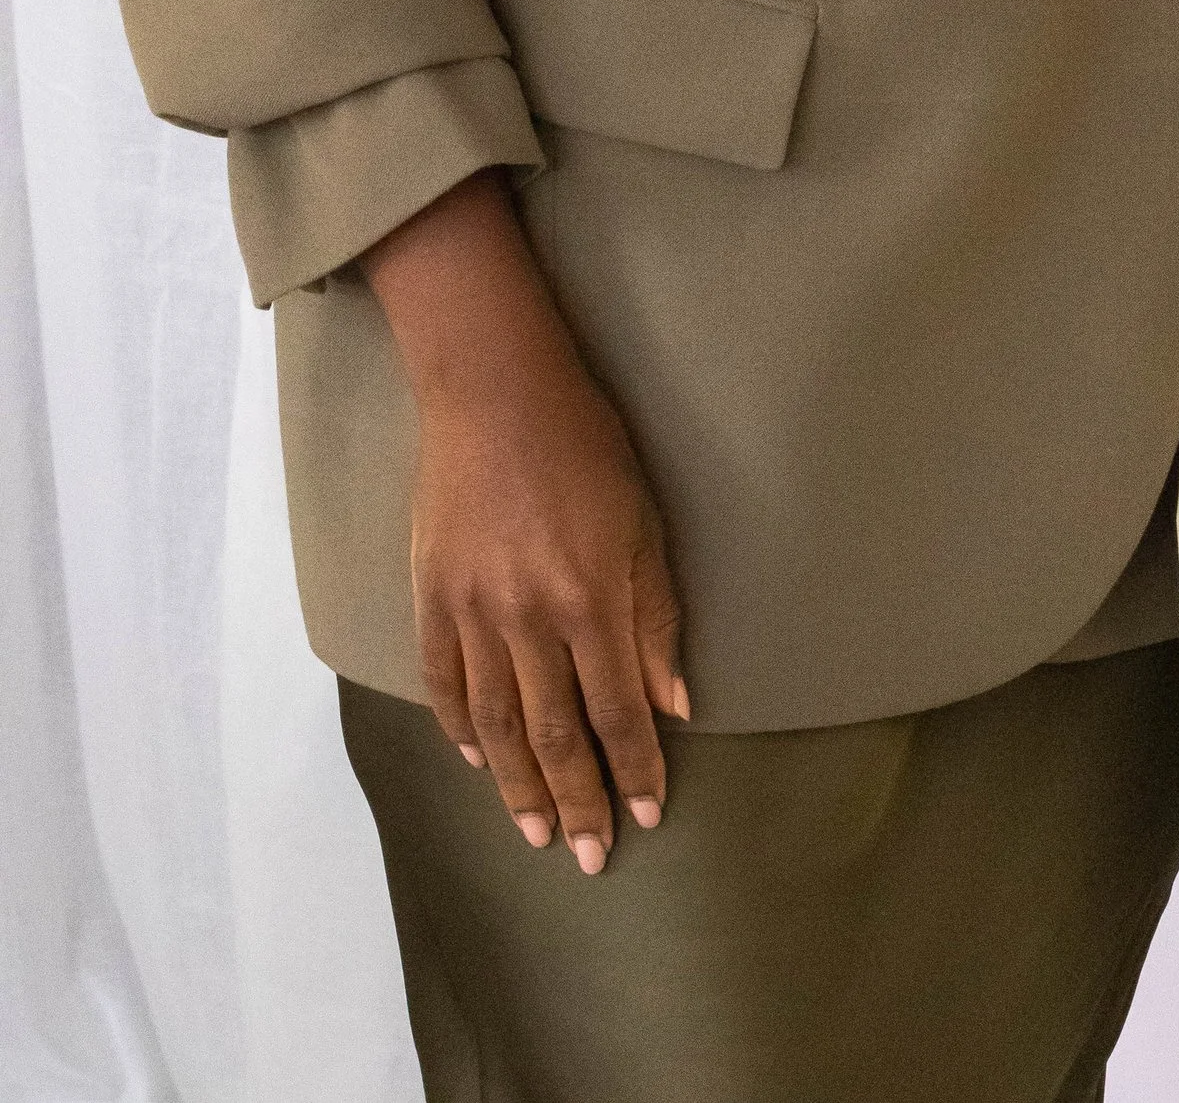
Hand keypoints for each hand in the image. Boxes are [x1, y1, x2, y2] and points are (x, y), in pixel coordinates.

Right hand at [362, 174, 687, 872]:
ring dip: (517, 786)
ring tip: (535, 832)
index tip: (645, 816)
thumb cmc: (585, 446)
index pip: (617, 710)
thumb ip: (656, 617)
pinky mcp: (431, 596)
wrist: (493, 392)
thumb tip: (676, 703)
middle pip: (554, 733)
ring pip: (495, 724)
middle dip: (577, 800)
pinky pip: (444, 681)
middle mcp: (528, 619)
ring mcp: (472, 612)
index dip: (633, 769)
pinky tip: (478, 761)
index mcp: (589, 600)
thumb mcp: (644, 523)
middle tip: (588, 857)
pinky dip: (460, 729)